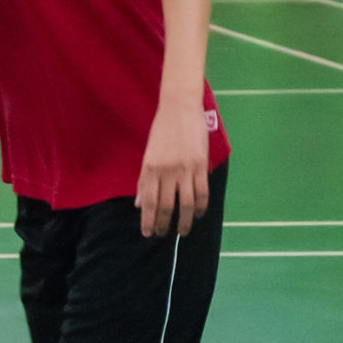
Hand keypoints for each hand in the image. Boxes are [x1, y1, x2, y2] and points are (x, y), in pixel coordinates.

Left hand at [135, 99, 209, 237]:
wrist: (180, 108)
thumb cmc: (161, 130)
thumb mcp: (148, 155)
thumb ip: (144, 181)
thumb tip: (140, 204)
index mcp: (150, 168)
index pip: (149, 202)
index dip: (148, 220)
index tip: (148, 233)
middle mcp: (167, 171)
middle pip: (167, 206)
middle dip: (164, 224)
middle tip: (163, 235)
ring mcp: (186, 169)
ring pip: (186, 204)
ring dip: (185, 221)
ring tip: (182, 231)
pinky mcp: (201, 165)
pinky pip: (202, 192)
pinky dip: (201, 207)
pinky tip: (199, 214)